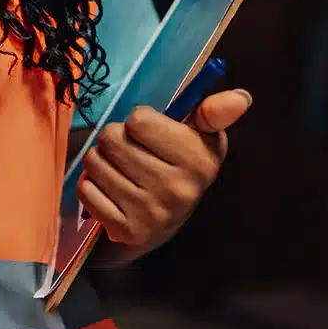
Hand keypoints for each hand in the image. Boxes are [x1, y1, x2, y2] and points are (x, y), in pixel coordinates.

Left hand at [78, 90, 251, 260]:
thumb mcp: (200, 137)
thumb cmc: (177, 166)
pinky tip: (110, 192)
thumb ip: (213, 112)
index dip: (138, 121)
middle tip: (131, 152)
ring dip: (101, 161)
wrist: (163, 223)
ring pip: (95, 161)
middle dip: (115, 139)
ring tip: (121, 170)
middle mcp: (179, 190)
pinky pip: (86, 190)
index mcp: (200, 160)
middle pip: (111, 138)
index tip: (150, 133)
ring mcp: (152, 214)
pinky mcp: (127, 231)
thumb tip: (241, 97)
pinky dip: (91, 186)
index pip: (138, 120)